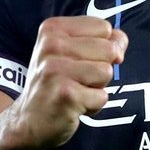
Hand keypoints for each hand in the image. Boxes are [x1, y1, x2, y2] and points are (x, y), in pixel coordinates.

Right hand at [7, 16, 126, 149]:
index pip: (104, 28)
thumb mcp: (70, 52)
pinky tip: (73, 106)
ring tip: (76, 92)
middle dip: (102, 69)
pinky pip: (102, 97)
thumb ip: (99, 40)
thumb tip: (121, 39)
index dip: (103, 47)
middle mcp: (51, 45)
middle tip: (78, 80)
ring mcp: (56, 69)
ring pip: (106, 72)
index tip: (81, 61)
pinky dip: (93, 106)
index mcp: (53, 28)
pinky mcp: (65, 94)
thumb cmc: (55, 84)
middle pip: (109, 49)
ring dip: (97, 88)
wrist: (28, 122)